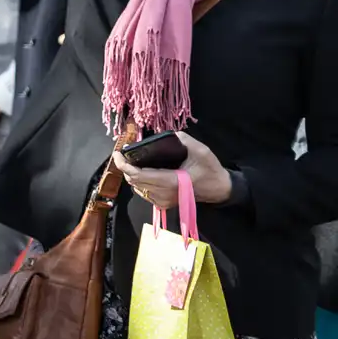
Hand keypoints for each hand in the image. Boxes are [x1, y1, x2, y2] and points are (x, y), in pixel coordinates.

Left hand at [113, 131, 231, 206]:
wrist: (220, 189)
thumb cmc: (210, 170)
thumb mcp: (200, 151)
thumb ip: (183, 140)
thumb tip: (170, 134)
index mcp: (170, 181)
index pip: (137, 175)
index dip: (123, 164)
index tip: (117, 153)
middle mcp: (164, 194)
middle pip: (133, 181)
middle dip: (125, 167)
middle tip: (124, 154)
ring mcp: (163, 201)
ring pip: (137, 188)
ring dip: (132, 175)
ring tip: (133, 162)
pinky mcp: (164, 204)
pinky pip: (144, 193)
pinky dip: (139, 182)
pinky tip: (144, 172)